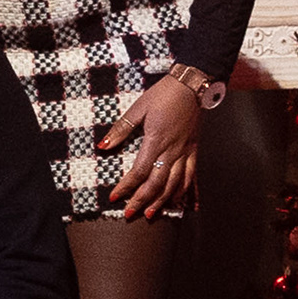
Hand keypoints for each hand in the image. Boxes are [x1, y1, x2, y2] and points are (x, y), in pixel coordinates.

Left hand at [98, 69, 209, 220]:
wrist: (193, 84)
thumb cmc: (165, 94)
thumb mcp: (138, 108)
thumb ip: (121, 129)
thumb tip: (103, 145)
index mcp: (156, 140)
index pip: (140, 171)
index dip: (126, 186)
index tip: (115, 197)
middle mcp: (173, 150)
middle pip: (157, 183)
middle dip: (143, 201)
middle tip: (131, 214)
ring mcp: (186, 152)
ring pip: (176, 184)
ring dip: (164, 202)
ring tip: (153, 214)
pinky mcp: (194, 150)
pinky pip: (193, 176)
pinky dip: (189, 192)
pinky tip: (186, 205)